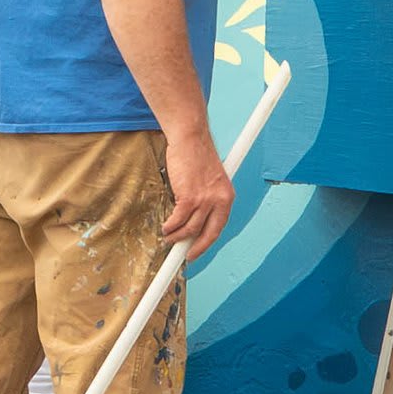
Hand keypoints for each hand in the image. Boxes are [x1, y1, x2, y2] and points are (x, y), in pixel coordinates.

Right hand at [161, 130, 233, 259]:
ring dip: (176, 236)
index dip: (206, 242)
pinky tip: (165, 226)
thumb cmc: (197, 154)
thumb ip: (207, 197)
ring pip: (189, 229)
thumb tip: (195, 217)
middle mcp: (219, 200)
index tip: (197, 251)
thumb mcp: (211, 179)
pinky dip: (169, 226)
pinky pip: (177, 220)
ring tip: (169, 237)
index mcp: (227, 197)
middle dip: (195, 248)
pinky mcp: (188, 197)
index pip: (218, 227)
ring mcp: (204, 200)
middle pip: (207, 234)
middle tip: (184, 255)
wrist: (190, 137)